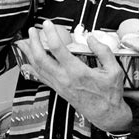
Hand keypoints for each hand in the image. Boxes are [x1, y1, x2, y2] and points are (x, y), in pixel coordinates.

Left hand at [16, 20, 131, 131]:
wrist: (106, 114)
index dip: (50, 34)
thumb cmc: (109, 94)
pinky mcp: (58, 90)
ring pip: (38, 68)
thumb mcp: (114, 70)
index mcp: (78, 72)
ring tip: (24, 41)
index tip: (48, 24)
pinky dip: (32, 68)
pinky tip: (27, 62)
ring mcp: (60, 85)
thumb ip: (103, 51)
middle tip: (32, 30)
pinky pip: (41, 77)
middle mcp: (65, 79)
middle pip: (41, 58)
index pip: (58, 49)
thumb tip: (92, 38)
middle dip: (34, 42)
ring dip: (30, 53)